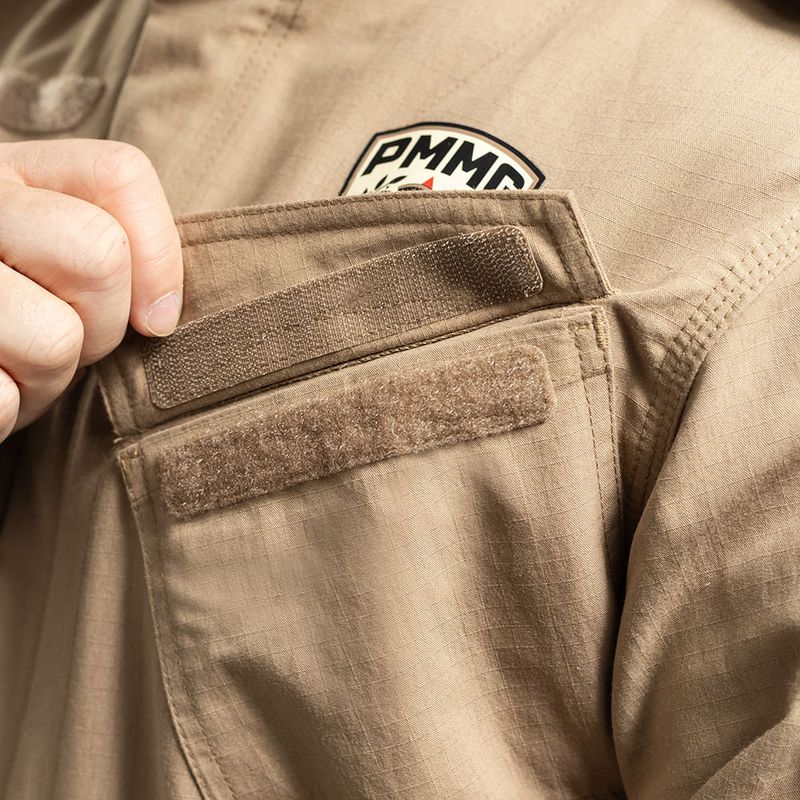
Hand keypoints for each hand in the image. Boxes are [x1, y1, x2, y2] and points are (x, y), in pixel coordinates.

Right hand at [0, 138, 182, 441]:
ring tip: (17, 365)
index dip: (159, 255)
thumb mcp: (58, 264)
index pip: (120, 175)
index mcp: (11, 172)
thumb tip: (161, 316)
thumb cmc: (17, 311)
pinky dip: (8, 409)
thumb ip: (110, 252)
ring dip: (49, 376)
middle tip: (67, 341)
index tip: (156, 318)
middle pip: (100, 254)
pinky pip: (3, 399)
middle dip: (104, 323)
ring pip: (56, 339)